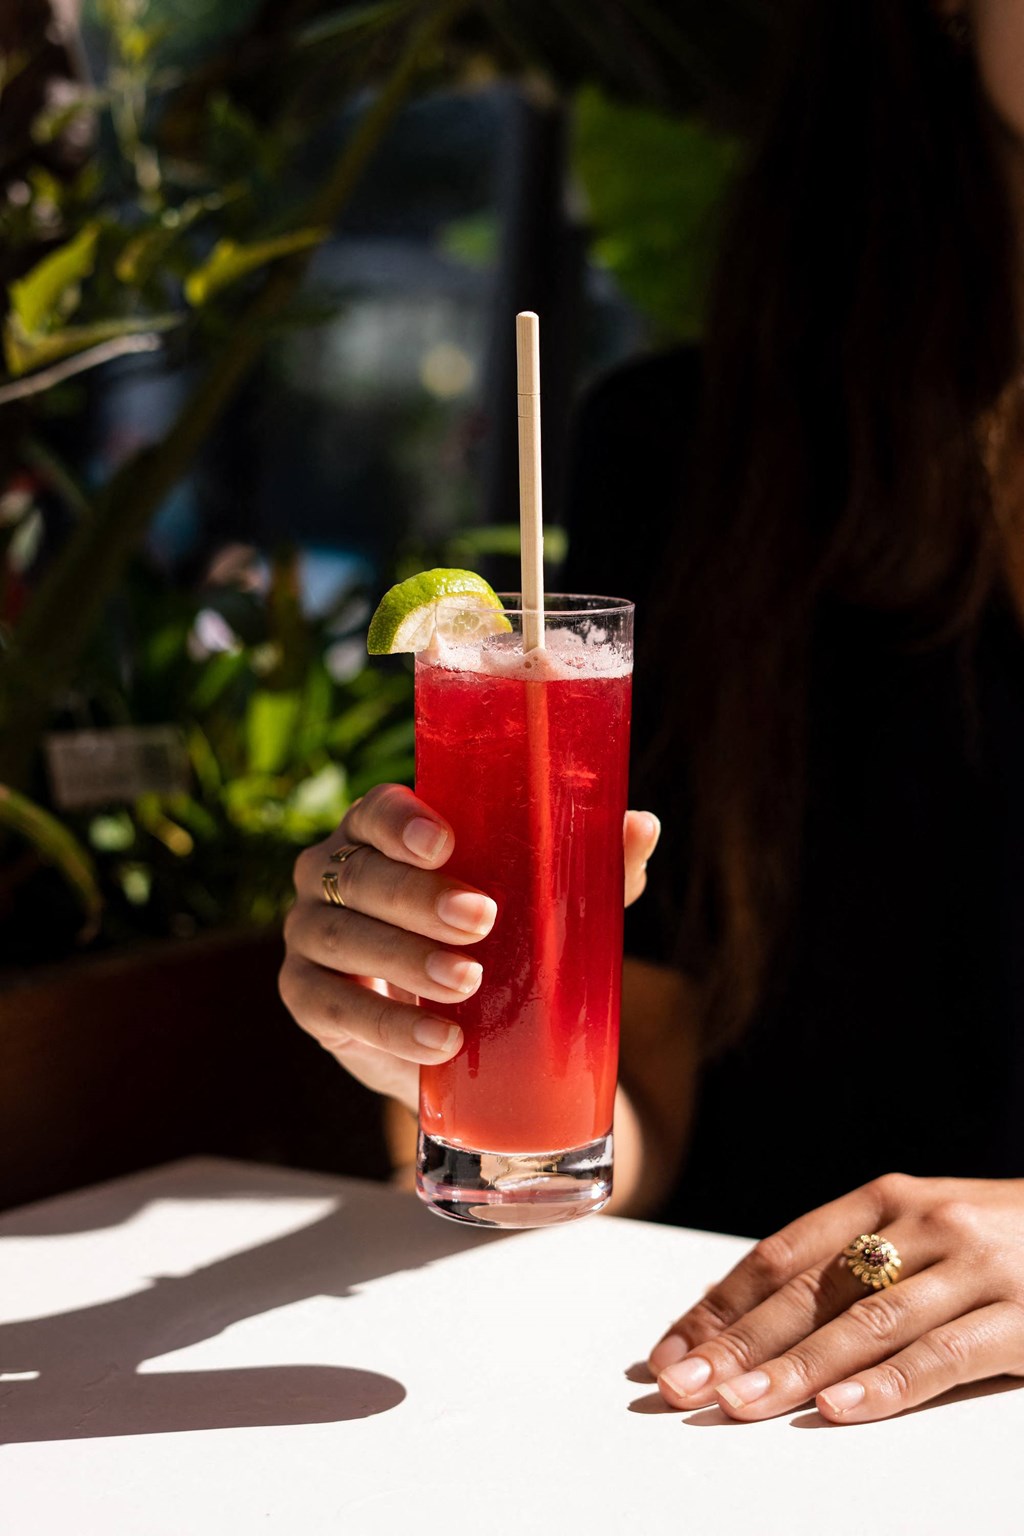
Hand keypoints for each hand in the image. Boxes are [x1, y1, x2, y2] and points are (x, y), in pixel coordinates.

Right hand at [279, 783, 659, 1113]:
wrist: (459, 1036)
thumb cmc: (496, 941)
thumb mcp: (547, 904)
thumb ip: (591, 867)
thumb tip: (642, 826)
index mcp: (381, 832)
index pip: (376, 809)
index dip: (403, 822)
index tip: (448, 844)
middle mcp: (332, 871)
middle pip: (360, 873)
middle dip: (418, 897)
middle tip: (481, 920)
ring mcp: (310, 933)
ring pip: (340, 935)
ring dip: (404, 959)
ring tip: (467, 984)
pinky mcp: (305, 996)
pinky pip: (330, 1005)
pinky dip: (386, 1025)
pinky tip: (439, 1041)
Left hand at [648, 1173, 1023, 1422]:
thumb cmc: (1003, 1239)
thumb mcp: (925, 1230)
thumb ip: (855, 1263)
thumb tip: (755, 1316)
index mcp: (884, 1200)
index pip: (781, 1254)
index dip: (720, 1304)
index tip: (672, 1349)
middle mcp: (920, 1223)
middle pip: (809, 1290)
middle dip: (736, 1342)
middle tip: (680, 1384)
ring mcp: (971, 1267)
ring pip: (864, 1324)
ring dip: (792, 1368)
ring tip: (737, 1404)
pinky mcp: (1020, 1317)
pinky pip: (940, 1355)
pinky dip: (885, 1386)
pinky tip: (837, 1410)